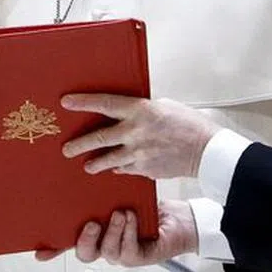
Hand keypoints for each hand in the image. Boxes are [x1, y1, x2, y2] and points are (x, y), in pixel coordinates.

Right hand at [34, 200, 198, 265]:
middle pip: (84, 253)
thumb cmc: (148, 205)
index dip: (53, 248)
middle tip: (92, 223)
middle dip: (85, 240)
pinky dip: (128, 234)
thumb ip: (100, 188)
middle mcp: (107, 244)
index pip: (70, 242)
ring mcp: (121, 252)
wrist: (180, 218)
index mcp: (98, 230)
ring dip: (112, 232)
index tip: (39, 250)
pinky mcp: (139, 257)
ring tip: (119, 213)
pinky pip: (127, 252)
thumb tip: (84, 163)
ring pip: (106, 252)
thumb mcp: (119, 192)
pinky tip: (131, 218)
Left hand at [61, 95, 219, 178]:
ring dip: (95, 164)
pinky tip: (116, 168)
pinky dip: (120, 168)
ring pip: (108, 160)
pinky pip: (125, 169)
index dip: (83, 102)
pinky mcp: (144, 169)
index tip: (66, 102)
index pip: (104, 104)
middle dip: (79, 145)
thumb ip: (142, 110)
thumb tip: (127, 114)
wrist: (205, 150)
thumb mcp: (164, 106)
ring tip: (87, 166)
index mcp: (140, 110)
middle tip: (67, 149)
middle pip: (98, 138)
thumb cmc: (188, 124)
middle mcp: (135, 132)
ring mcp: (138, 153)